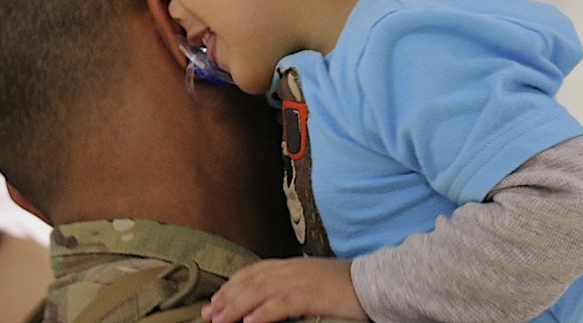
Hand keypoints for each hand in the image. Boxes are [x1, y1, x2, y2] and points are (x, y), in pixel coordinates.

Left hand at [200, 257, 368, 322]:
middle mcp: (290, 269)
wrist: (374, 282)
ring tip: (220, 320)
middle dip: (226, 298)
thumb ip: (291, 287)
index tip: (215, 300)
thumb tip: (270, 301)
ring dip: (236, 307)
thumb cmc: (346, 286)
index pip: (252, 272)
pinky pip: (281, 304)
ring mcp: (299, 281)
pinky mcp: (311, 295)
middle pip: (249, 282)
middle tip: (208, 314)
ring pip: (258, 292)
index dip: (231, 286)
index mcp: (290, 265)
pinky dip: (263, 313)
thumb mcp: (312, 281)